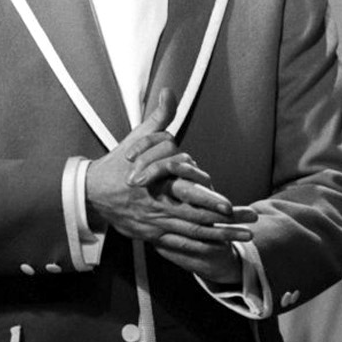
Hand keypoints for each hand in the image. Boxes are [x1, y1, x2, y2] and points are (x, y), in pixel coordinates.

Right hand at [84, 89, 256, 262]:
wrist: (92, 192)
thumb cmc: (119, 164)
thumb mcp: (138, 138)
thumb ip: (158, 117)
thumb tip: (169, 91)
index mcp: (156, 182)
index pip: (186, 193)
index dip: (207, 200)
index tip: (230, 205)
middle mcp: (158, 206)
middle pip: (195, 218)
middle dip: (224, 223)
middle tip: (249, 224)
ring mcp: (156, 223)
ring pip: (193, 233)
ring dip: (222, 237)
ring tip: (247, 238)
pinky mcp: (153, 235)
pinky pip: (181, 245)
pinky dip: (202, 249)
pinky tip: (222, 250)